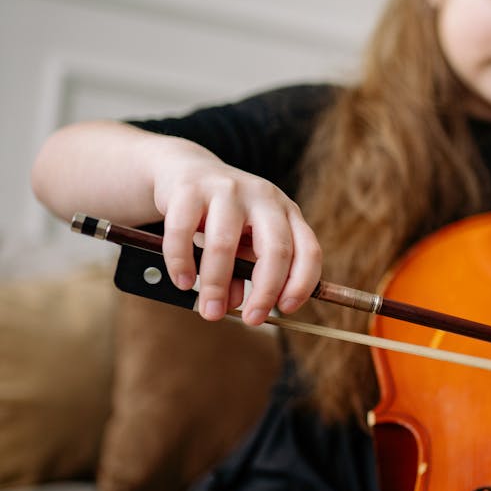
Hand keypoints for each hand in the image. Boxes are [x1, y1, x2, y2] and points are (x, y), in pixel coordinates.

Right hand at [150, 138, 321, 324]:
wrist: (185, 171)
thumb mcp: (246, 241)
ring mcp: (228, 189)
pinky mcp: (189, 188)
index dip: (302, 283)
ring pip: (225, 244)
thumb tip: (238, 304)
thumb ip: (247, 271)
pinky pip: (183, 231)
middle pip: (275, 250)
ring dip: (217, 285)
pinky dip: (181, 262)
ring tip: (210, 310)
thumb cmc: (222, 217)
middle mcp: (264, 197)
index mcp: (287, 212)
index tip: (286, 309)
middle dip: (265, 292)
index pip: (309, 250)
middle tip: (252, 320)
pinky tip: (183, 282)